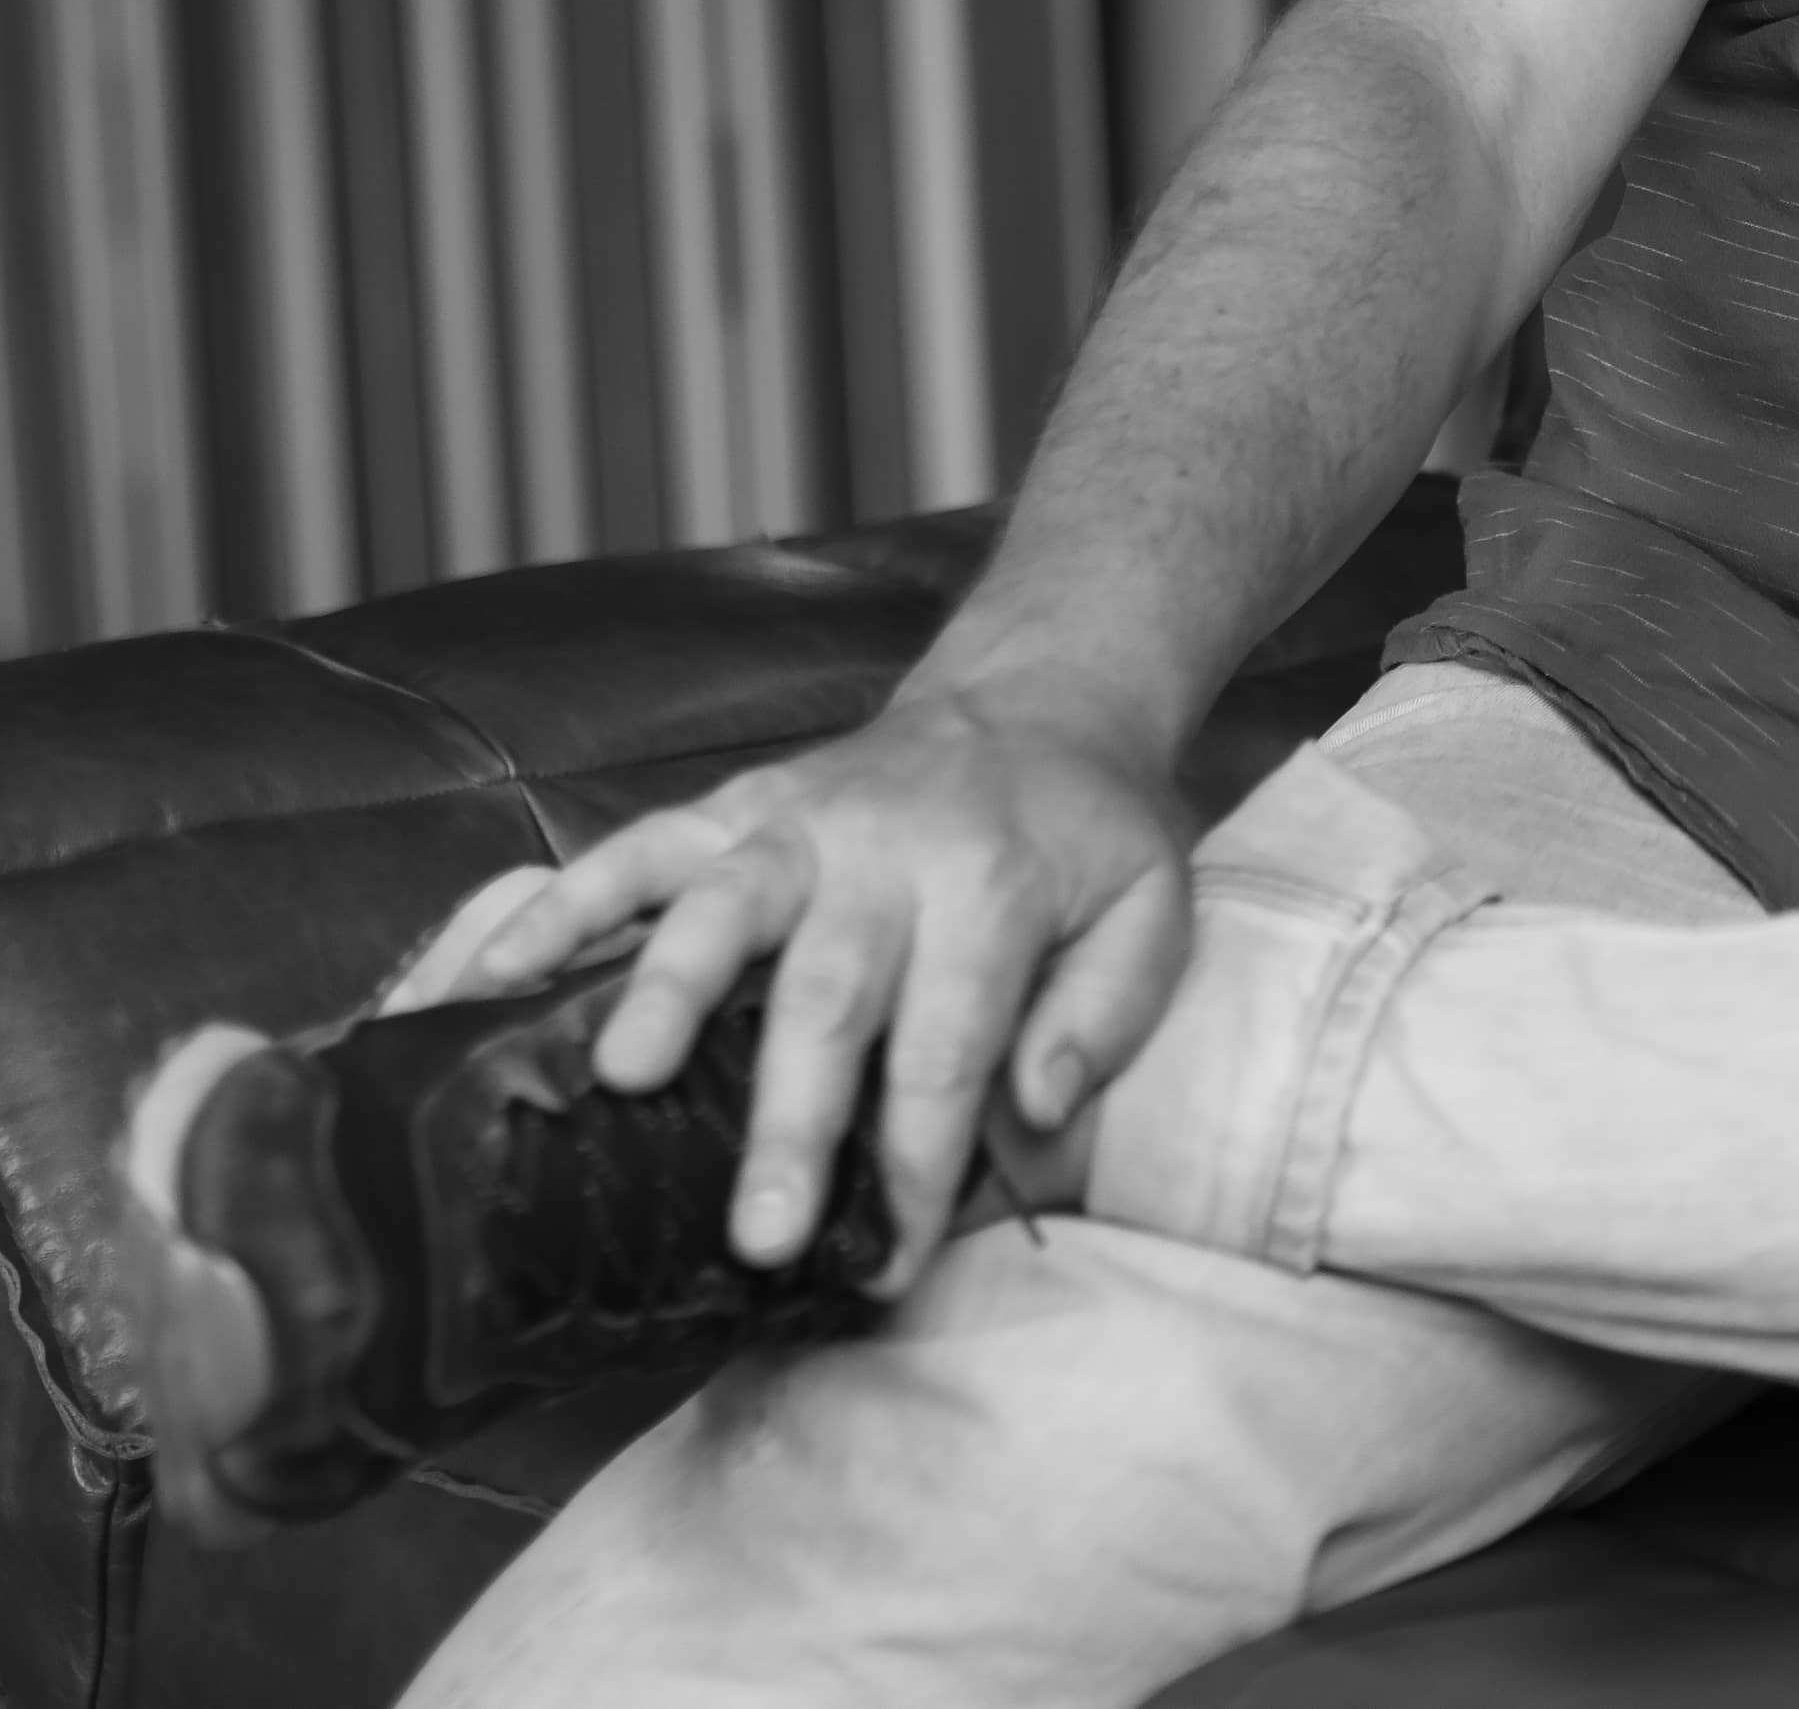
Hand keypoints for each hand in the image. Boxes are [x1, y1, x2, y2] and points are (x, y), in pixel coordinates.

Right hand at [434, 682, 1198, 1294]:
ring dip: (663, 989)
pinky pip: (634, 850)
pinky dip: (555, 906)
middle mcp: (884, 854)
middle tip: (756, 1234)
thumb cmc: (1088, 836)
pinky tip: (483, 976)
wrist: (1040, 699)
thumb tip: (1034, 1110)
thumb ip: (1105, 1011)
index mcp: (995, 887)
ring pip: (718, 906)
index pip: (950, 1047)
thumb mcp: (1152, 910)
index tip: (887, 1264)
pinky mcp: (734, 806)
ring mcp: (797, 823)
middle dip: (791, 1120)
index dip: (916, 1163)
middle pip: (828, 995)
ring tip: (614, 1077)